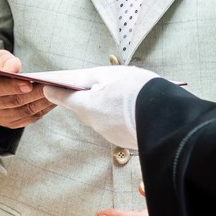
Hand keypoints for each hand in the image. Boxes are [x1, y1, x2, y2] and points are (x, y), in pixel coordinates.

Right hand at [0, 50, 54, 129]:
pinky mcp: (10, 123)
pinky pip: (29, 118)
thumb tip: (14, 68)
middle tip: (52, 85)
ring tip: (57, 91)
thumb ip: (4, 60)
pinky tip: (54, 100)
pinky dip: (43, 109)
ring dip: (42, 102)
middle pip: (13, 101)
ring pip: (23, 111)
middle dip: (34, 93)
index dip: (12, 86)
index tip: (29, 83)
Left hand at [42, 65, 158, 148]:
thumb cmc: (137, 90)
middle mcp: (94, 123)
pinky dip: (119, 115)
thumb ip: (82, 80)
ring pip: (101, 115)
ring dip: (107, 105)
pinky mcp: (124, 140)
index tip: (47, 84)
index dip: (54, 89)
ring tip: (123, 91)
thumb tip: (61, 84)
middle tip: (100, 82)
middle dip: (87, 95)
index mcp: (86, 106)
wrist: (168, 117)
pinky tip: (132, 106)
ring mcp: (110, 134)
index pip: (61, 97)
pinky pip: (116, 124)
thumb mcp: (108, 75)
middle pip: (83, 107)